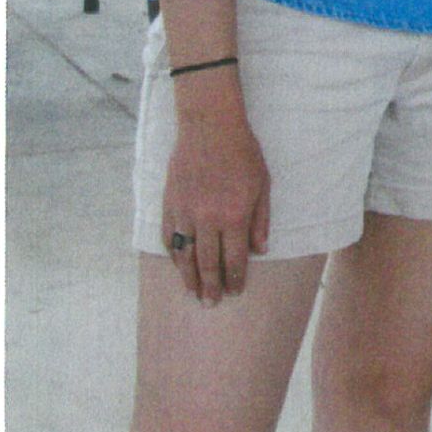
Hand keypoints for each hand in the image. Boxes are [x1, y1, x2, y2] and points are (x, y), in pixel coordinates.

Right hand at [162, 96, 270, 303]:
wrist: (210, 128)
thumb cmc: (243, 153)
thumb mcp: (263, 184)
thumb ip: (261, 220)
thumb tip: (260, 250)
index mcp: (235, 215)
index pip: (234, 258)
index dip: (235, 278)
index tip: (235, 292)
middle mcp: (207, 219)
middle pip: (208, 263)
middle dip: (211, 287)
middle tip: (211, 303)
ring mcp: (185, 213)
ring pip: (185, 255)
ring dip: (189, 278)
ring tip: (193, 293)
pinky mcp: (169, 204)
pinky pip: (168, 237)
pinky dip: (173, 255)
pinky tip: (178, 265)